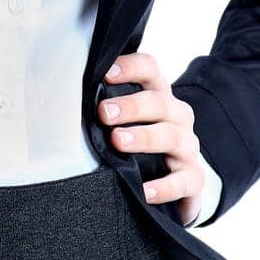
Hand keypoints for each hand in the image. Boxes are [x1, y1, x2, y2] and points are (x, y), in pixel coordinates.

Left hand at [97, 52, 207, 226]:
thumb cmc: (141, 143)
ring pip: (171, 136)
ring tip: (118, 141)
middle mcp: (177, 117)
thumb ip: (107, 107)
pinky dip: (165, 186)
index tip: (105, 74)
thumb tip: (66, 98)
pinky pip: (183, 181)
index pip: (149, 70)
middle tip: (104, 113)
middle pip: (160, 102)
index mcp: (159, 96)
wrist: (177, 181)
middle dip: (131, 106)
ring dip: (144, 137)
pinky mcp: (193, 178)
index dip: (129, 67)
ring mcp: (187, 148)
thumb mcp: (125, 120)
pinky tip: (146, 191)